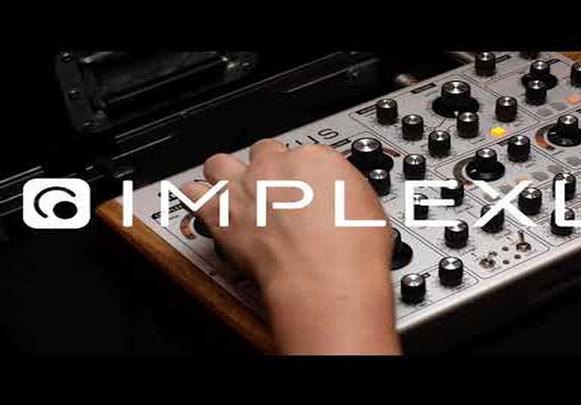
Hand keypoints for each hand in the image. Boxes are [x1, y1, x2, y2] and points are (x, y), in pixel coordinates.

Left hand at [181, 140, 400, 353]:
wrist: (325, 278)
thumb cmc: (351, 251)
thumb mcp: (368, 209)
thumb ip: (345, 193)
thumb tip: (342, 197)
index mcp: (317, 158)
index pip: (304, 153)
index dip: (302, 174)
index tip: (304, 189)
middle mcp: (277, 165)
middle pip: (262, 152)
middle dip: (265, 169)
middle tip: (272, 191)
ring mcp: (245, 187)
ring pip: (220, 164)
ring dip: (224, 176)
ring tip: (232, 191)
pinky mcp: (220, 212)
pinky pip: (192, 192)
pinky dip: (195, 198)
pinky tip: (202, 205)